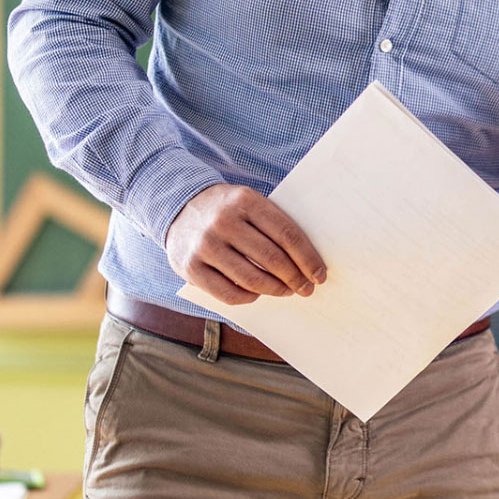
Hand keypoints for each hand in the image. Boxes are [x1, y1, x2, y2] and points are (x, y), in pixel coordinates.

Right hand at [166, 184, 327, 305]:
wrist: (179, 207)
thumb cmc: (227, 209)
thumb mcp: (249, 202)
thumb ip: (273, 223)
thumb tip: (307, 259)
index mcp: (246, 201)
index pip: (287, 234)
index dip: (307, 258)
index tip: (319, 274)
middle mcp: (224, 222)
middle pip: (272, 258)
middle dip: (295, 278)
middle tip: (307, 288)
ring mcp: (205, 246)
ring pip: (251, 279)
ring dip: (276, 290)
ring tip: (287, 291)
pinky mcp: (190, 268)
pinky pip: (228, 293)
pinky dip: (249, 297)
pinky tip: (259, 293)